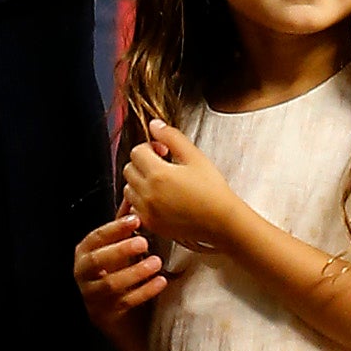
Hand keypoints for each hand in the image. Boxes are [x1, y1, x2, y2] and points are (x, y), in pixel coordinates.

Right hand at [75, 210, 168, 343]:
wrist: (119, 318)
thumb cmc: (117, 275)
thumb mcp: (117, 250)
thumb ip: (122, 226)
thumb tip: (132, 196)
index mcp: (85, 254)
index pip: (96, 238)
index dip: (114, 228)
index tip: (135, 220)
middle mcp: (84, 274)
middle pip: (97, 260)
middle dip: (120, 249)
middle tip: (144, 242)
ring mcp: (93, 296)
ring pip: (111, 283)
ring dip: (135, 272)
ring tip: (156, 263)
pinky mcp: (106, 314)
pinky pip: (126, 302)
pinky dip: (145, 291)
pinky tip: (161, 282)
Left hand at [122, 119, 243, 256]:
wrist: (221, 222)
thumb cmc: (212, 190)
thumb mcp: (195, 156)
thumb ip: (171, 137)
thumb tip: (154, 125)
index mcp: (158, 174)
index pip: (136, 151)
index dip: (150, 147)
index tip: (163, 152)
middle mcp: (148, 194)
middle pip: (129, 169)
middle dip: (142, 163)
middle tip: (161, 165)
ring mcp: (147, 211)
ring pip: (129, 189)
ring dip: (139, 182)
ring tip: (161, 183)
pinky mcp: (151, 225)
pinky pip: (134, 208)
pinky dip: (141, 201)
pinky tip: (160, 199)